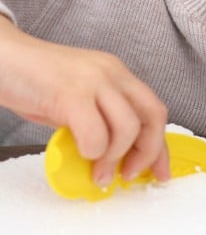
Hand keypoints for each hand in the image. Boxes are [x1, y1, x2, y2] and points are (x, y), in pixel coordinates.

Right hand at [0, 15, 169, 185]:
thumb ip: (100, 123)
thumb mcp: (79, 101)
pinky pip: (95, 134)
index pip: (154, 111)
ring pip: (128, 127)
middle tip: (129, 174)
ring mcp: (93, 80)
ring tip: (99, 173)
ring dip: (115, 159)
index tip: (159, 172)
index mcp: (116, 75)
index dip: (160, 147)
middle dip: (147, 153)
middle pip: (152, 116)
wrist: (1, 59)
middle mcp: (112, 73)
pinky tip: (79, 153)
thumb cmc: (35, 82)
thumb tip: (114, 159)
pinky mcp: (71, 92)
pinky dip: (92, 152)